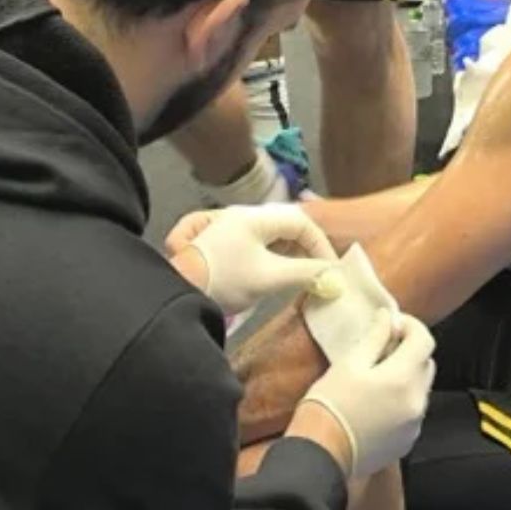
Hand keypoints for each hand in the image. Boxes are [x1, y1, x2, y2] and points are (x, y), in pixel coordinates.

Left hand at [174, 205, 336, 314]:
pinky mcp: (216, 244)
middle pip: (285, 225)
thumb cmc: (224, 280)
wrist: (175, 293)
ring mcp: (225, 228)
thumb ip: (306, 274)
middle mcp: (239, 216)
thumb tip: (335, 278)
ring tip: (296, 275)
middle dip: (306, 248)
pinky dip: (269, 255)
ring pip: (268, 233)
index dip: (321, 245)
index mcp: (254, 218)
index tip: (330, 271)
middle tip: (316, 273)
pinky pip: (252, 242)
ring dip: (287, 252)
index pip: (301, 222)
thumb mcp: (270, 278)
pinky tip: (269, 272)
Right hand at [299, 312, 436, 478]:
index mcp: (403, 378)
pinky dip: (403, 400)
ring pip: (421, 388)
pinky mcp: (408, 440)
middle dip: (410, 351)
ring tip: (378, 377)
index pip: (424, 340)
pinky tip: (378, 403)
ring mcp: (415, 424)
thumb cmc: (329, 405)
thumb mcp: (349, 364)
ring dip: (407, 376)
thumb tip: (387, 317)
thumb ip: (375, 338)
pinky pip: (413, 412)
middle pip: (426, 364)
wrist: (322, 453)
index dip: (411, 326)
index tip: (392, 324)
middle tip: (384, 347)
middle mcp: (417, 401)